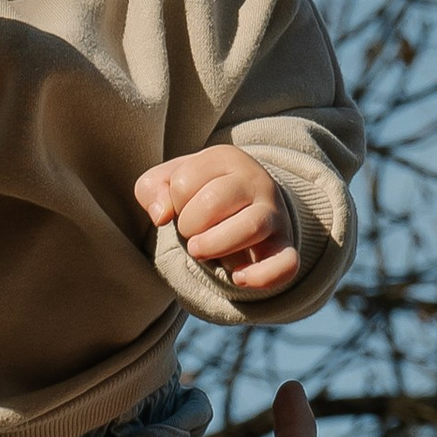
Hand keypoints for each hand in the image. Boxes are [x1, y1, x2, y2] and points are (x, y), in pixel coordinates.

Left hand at [133, 143, 298, 296]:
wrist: (247, 205)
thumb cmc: (200, 192)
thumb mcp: (170, 180)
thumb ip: (152, 189)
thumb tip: (161, 216)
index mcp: (226, 159)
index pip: (184, 183)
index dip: (174, 202)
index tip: (185, 205)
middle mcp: (256, 181)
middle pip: (212, 203)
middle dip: (189, 226)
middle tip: (192, 231)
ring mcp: (274, 215)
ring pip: (250, 227)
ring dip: (214, 246)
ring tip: (200, 251)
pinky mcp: (284, 246)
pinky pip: (285, 264)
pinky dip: (260, 276)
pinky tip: (237, 278)